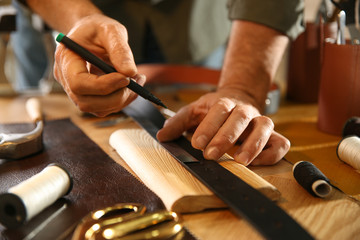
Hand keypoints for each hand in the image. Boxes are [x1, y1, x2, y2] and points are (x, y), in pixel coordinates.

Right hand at [54, 14, 143, 115]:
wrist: (91, 32)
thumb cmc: (97, 28)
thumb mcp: (111, 30)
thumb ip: (120, 49)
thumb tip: (130, 72)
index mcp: (66, 60)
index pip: (78, 83)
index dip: (103, 86)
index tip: (126, 78)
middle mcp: (66, 79)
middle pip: (86, 102)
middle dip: (116, 97)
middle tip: (137, 82)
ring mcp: (75, 91)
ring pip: (97, 109)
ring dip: (121, 100)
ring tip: (137, 80)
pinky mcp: (88, 96)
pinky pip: (104, 108)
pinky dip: (121, 100)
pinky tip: (131, 86)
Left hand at [156, 89, 289, 165]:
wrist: (239, 98)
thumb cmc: (214, 109)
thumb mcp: (194, 110)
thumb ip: (178, 122)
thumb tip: (161, 136)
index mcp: (225, 103)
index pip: (219, 110)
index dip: (209, 126)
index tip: (196, 143)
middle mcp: (245, 110)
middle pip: (241, 118)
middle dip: (226, 137)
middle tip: (211, 155)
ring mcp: (261, 122)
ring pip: (265, 128)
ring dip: (254, 144)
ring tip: (239, 161)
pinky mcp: (272, 135)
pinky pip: (280, 143)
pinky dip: (272, 153)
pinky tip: (256, 163)